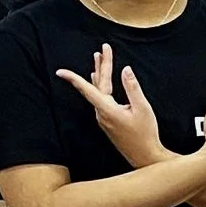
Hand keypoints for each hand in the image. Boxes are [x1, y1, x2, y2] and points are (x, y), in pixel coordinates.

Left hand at [54, 46, 167, 165]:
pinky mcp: (108, 121)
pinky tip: (99, 81)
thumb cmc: (145, 134)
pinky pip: (101, 99)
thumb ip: (132, 88)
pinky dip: (101, 86)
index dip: (73, 79)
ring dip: (100, 75)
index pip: (88, 90)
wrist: (145, 156)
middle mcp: (102, 114)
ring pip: (98, 92)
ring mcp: (104, 118)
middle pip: (97, 86)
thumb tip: (125, 70)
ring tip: (99, 59)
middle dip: (100, 66)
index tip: (60, 71)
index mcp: (108, 110)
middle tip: (102, 50)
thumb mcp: (142, 108)